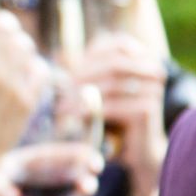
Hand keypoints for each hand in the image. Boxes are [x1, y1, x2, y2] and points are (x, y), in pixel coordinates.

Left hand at [72, 34, 167, 195]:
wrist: (138, 151)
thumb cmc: (113, 119)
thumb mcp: (97, 92)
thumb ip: (82, 75)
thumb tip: (43, 65)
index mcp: (143, 58)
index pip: (114, 44)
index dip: (88, 57)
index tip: (66, 74)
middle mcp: (152, 69)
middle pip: (111, 64)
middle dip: (82, 77)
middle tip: (58, 92)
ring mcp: (153, 89)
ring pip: (109, 85)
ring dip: (81, 96)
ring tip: (61, 108)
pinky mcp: (147, 110)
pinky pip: (112, 105)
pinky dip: (89, 111)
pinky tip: (74, 119)